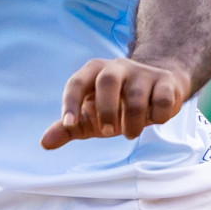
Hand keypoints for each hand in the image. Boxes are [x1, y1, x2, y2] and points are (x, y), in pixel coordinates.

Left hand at [41, 57, 190, 149]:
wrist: (157, 88)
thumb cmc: (116, 104)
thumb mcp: (91, 117)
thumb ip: (69, 128)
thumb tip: (44, 142)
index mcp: (94, 71)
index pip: (77, 82)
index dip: (70, 103)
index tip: (69, 124)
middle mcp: (117, 67)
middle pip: (107, 81)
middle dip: (106, 109)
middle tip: (108, 132)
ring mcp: (143, 73)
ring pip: (135, 96)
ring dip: (132, 121)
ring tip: (130, 132)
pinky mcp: (165, 82)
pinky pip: (162, 99)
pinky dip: (157, 116)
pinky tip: (154, 120)